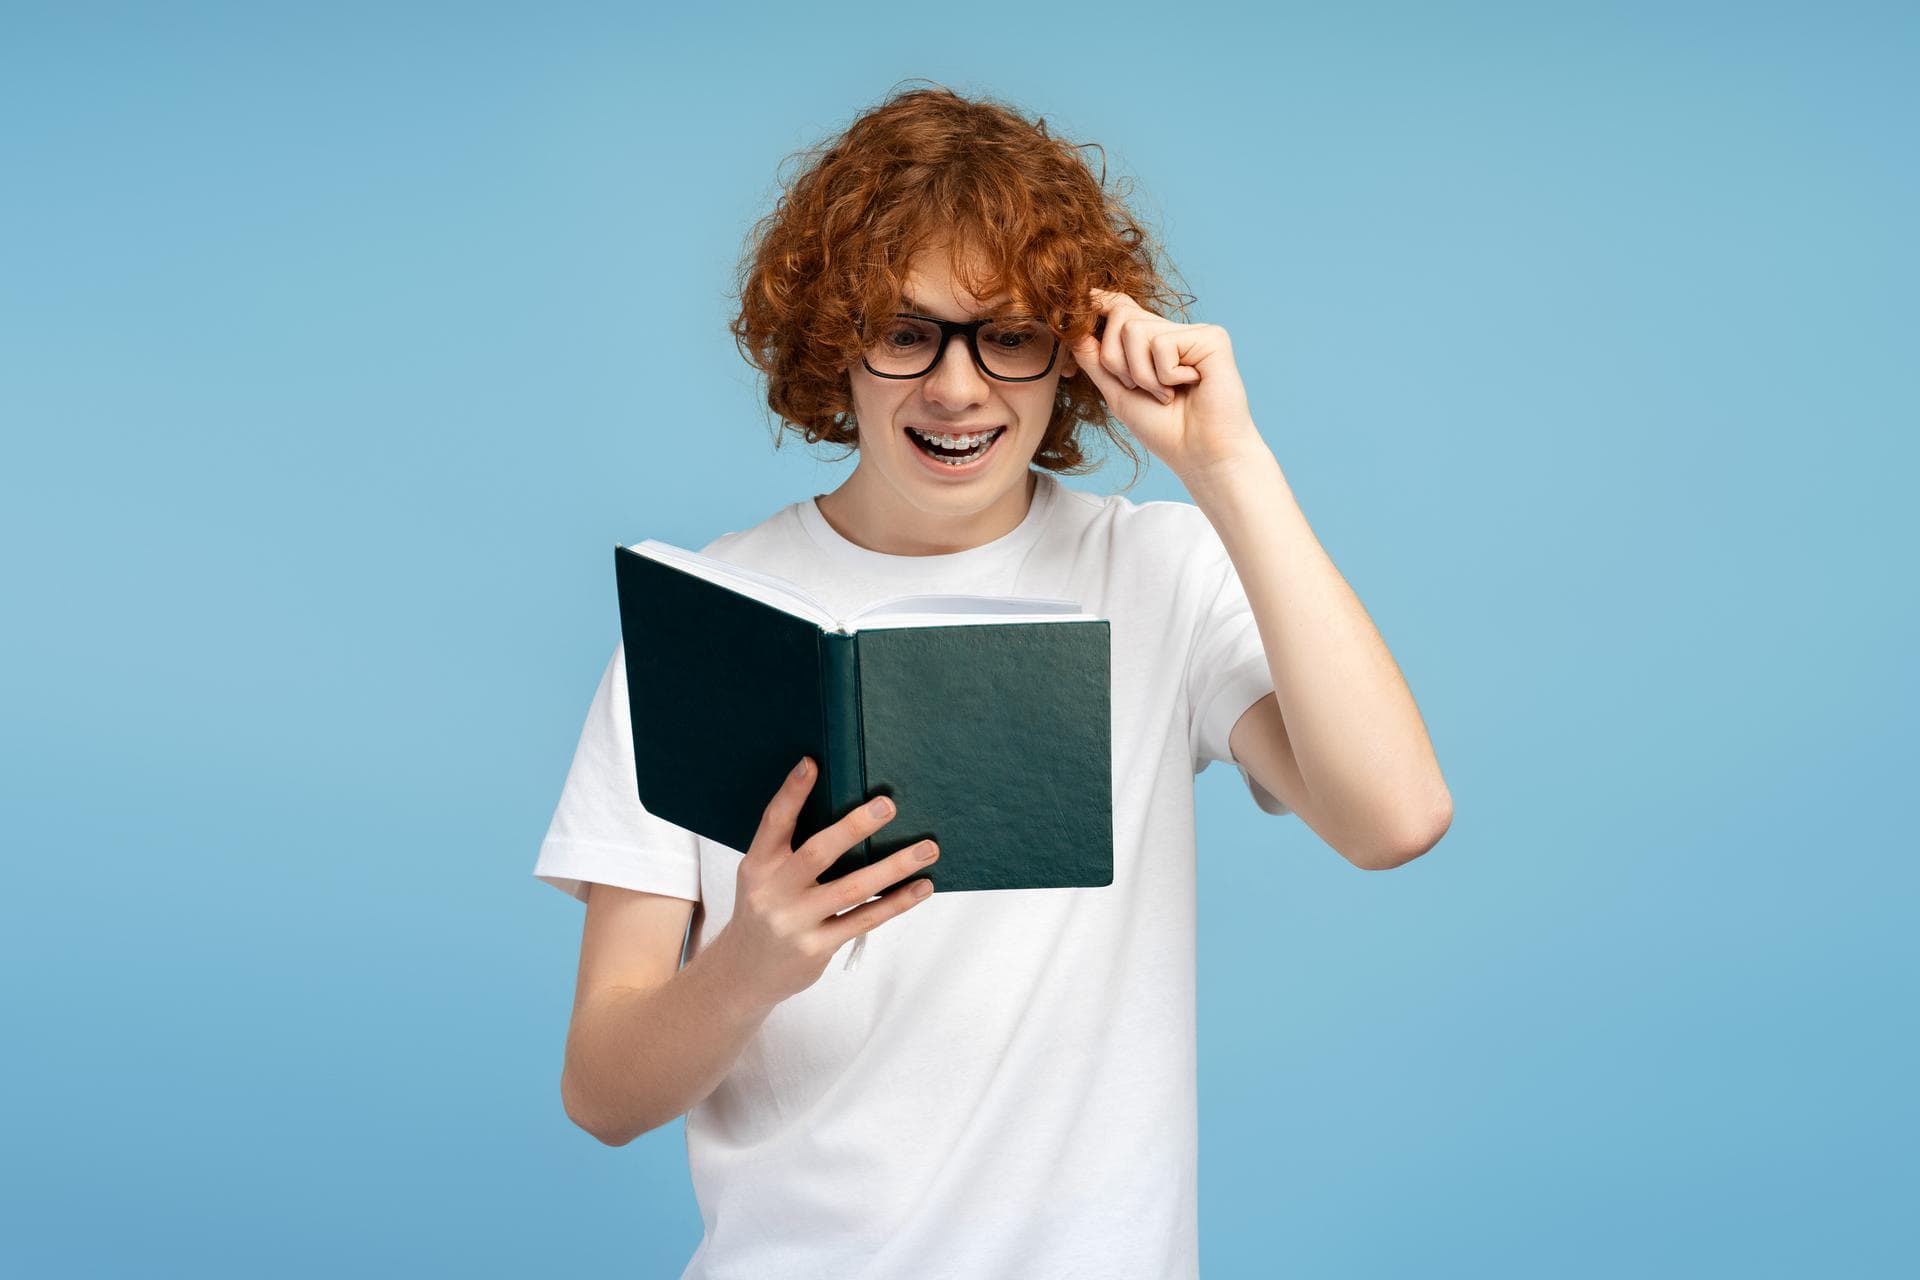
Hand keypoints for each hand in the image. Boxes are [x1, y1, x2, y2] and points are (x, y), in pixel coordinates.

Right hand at [713, 756, 937, 1009]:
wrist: (744, 972)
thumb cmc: (764, 910)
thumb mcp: (762, 876)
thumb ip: (791, 849)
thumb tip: (850, 814)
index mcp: (758, 865)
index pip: (774, 822)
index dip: (792, 793)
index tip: (812, 763)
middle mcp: (774, 892)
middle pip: (817, 853)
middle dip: (854, 827)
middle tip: (888, 805)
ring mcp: (796, 922)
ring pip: (852, 888)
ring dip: (895, 866)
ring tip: (928, 848)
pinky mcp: (817, 947)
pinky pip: (865, 919)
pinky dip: (897, 901)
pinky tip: (921, 886)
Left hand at [1069, 287, 1270, 485]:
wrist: (1200, 455)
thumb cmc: (1165, 429)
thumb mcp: (1118, 393)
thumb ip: (1097, 362)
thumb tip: (1075, 331)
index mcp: (1153, 342)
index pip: (1121, 307)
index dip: (1099, 302)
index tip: (1081, 303)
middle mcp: (1174, 331)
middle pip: (1120, 316)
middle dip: (1116, 361)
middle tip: (1140, 389)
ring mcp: (1193, 332)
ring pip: (1135, 330)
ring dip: (1141, 374)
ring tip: (1166, 394)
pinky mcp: (1212, 338)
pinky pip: (1162, 344)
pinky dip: (1165, 376)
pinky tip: (1190, 386)